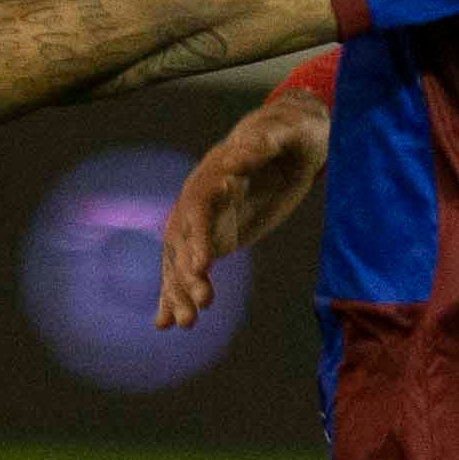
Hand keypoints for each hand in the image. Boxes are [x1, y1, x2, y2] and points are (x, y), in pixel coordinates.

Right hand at [158, 84, 328, 327]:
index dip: (198, 236)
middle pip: (186, 239)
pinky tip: (168, 323)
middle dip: (188, 272)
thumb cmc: (291, 135)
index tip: (202, 265)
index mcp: (214, 173)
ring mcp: (207, 221)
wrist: (290, 142)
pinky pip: (192, 268)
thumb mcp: (284, 134)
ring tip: (186, 324)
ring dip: (181, 291)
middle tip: (202, 303)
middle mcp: (201, 199)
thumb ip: (262, 144)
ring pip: (183, 259)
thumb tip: (237, 154)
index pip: (198, 207)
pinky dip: (179, 293)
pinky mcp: (217, 237)